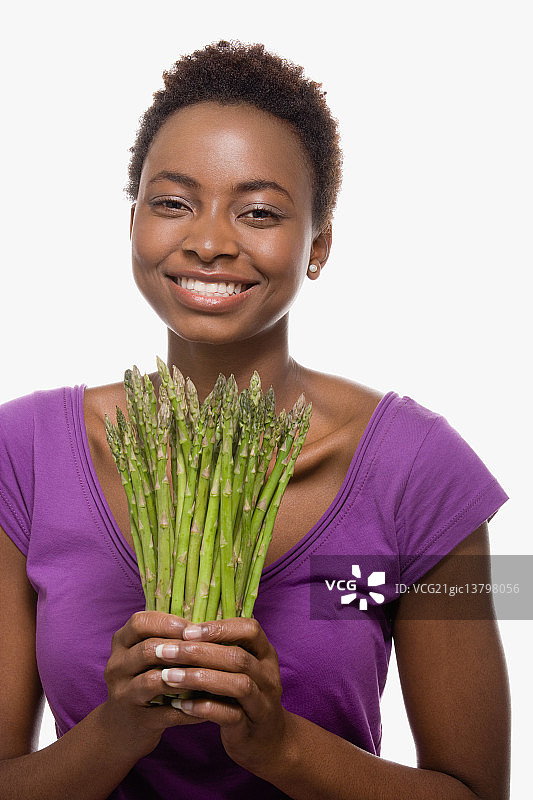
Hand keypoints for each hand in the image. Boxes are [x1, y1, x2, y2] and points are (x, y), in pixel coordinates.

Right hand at [101, 610, 207, 759]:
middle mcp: (117, 666)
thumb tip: (206, 625)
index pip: (139, 623)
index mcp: (121, 643)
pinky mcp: (138, 720)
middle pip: (147, 649)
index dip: (167, 622)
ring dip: (185, 676)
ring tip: (209, 674)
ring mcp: (124, 694)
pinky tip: (209, 703)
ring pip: (154, 680)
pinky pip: (167, 712)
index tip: (194, 628)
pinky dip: (190, 707)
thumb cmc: (145, 679)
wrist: (122, 727)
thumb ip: (168, 637)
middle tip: (207, 649)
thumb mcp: (147, 655)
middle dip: (180, 648)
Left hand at [155, 616, 289, 778]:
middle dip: (199, 652)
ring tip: (168, 676)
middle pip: (238, 657)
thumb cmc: (243, 697)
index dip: (218, 628)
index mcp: (265, 654)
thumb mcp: (239, 669)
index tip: (186, 632)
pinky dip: (203, 708)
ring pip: (237, 685)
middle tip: (165, 652)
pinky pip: (230, 715)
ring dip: (199, 678)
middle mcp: (268, 676)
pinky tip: (179, 705)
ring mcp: (263, 702)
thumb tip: (178, 631)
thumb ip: (220, 650)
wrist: (266, 742)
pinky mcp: (251, 728)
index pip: (249, 629)